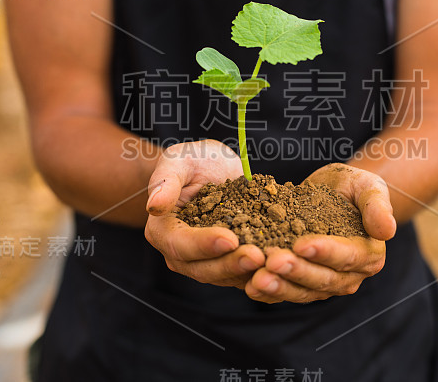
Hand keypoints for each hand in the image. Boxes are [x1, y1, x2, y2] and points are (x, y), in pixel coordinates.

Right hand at [144, 140, 265, 287]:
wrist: (218, 168)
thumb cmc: (195, 160)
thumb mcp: (179, 160)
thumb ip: (166, 180)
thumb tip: (154, 205)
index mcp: (163, 231)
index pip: (180, 245)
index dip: (204, 245)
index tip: (229, 238)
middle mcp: (181, 254)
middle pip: (204, 269)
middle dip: (232, 263)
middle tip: (258, 256)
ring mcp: (206, 262)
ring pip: (227, 276)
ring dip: (250, 272)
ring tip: (273, 261)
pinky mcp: (230, 263)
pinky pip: (245, 274)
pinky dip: (262, 272)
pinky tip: (282, 264)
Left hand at [245, 163, 395, 302]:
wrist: (331, 194)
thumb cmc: (352, 187)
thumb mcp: (367, 185)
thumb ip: (377, 205)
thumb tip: (387, 230)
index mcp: (368, 255)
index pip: (346, 256)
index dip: (324, 252)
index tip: (301, 244)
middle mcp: (349, 276)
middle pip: (322, 279)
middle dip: (296, 271)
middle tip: (272, 260)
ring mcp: (325, 285)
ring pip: (302, 291)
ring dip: (279, 286)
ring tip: (257, 277)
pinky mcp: (302, 285)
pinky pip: (285, 292)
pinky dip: (268, 293)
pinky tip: (249, 285)